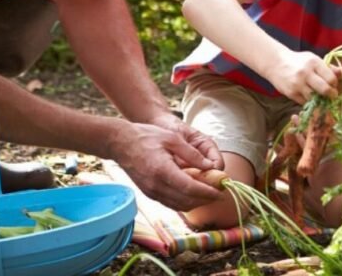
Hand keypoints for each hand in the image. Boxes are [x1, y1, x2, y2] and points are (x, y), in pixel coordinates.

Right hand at [108, 120, 222, 210]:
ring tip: (209, 194)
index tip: (221, 192)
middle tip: (219, 193)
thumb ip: (192, 154)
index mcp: (163, 171)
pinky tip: (193, 193)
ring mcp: (151, 192)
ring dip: (196, 203)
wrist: (120, 143)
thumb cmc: (146, 136)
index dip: (208, 192)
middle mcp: (156, 186)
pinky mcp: (149, 193)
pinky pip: (170, 203)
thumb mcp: (172, 139)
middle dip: (205, 199)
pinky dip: (184, 201)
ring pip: (179, 206)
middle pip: (186, 201)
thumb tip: (210, 167)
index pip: (190, 188)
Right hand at [265, 50, 341, 104]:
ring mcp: (297, 84)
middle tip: (332, 95)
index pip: (331, 78)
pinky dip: (309, 101)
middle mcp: (306, 73)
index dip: (335, 84)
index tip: (334, 85)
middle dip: (331, 95)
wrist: (276, 63)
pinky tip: (309, 96)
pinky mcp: (291, 93)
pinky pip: (305, 102)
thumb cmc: (298, 61)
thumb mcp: (313, 59)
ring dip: (320, 100)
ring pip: (315, 98)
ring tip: (320, 96)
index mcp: (314, 63)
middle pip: (324, 89)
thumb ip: (328, 67)